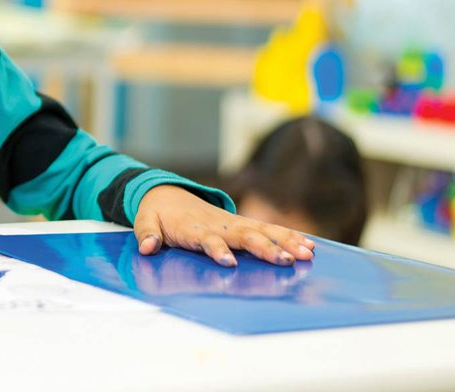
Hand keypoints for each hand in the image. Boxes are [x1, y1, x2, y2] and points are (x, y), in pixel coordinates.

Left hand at [132, 185, 315, 266]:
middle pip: (244, 236)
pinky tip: (309, 246)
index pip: (207, 239)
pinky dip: (288, 236)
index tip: (229, 262)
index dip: (217, 249)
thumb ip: (147, 234)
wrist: (166, 193)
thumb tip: (147, 247)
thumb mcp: (145, 221)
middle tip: (285, 261)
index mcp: (194, 227)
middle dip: (265, 248)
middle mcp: (218, 224)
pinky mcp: (242, 224)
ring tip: (307, 254)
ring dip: (285, 242)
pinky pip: (268, 230)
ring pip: (263, 231)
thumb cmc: (157, 213)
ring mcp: (233, 223)